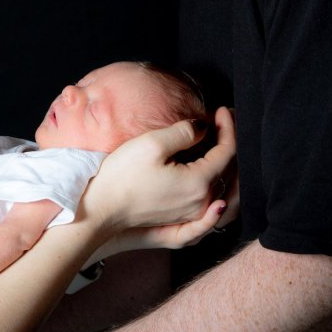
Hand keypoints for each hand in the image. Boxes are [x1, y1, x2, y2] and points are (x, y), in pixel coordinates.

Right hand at [81, 106, 236, 234]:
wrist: (100, 208)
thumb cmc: (122, 176)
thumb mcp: (152, 143)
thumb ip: (184, 132)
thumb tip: (203, 128)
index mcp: (198, 183)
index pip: (227, 151)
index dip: (228, 127)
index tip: (222, 109)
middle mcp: (201, 203)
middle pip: (230, 170)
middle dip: (232, 142)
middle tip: (228, 122)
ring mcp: (192, 216)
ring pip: (225, 190)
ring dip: (231, 168)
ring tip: (227, 148)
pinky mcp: (181, 221)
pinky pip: (212, 212)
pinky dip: (224, 199)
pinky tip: (222, 197)